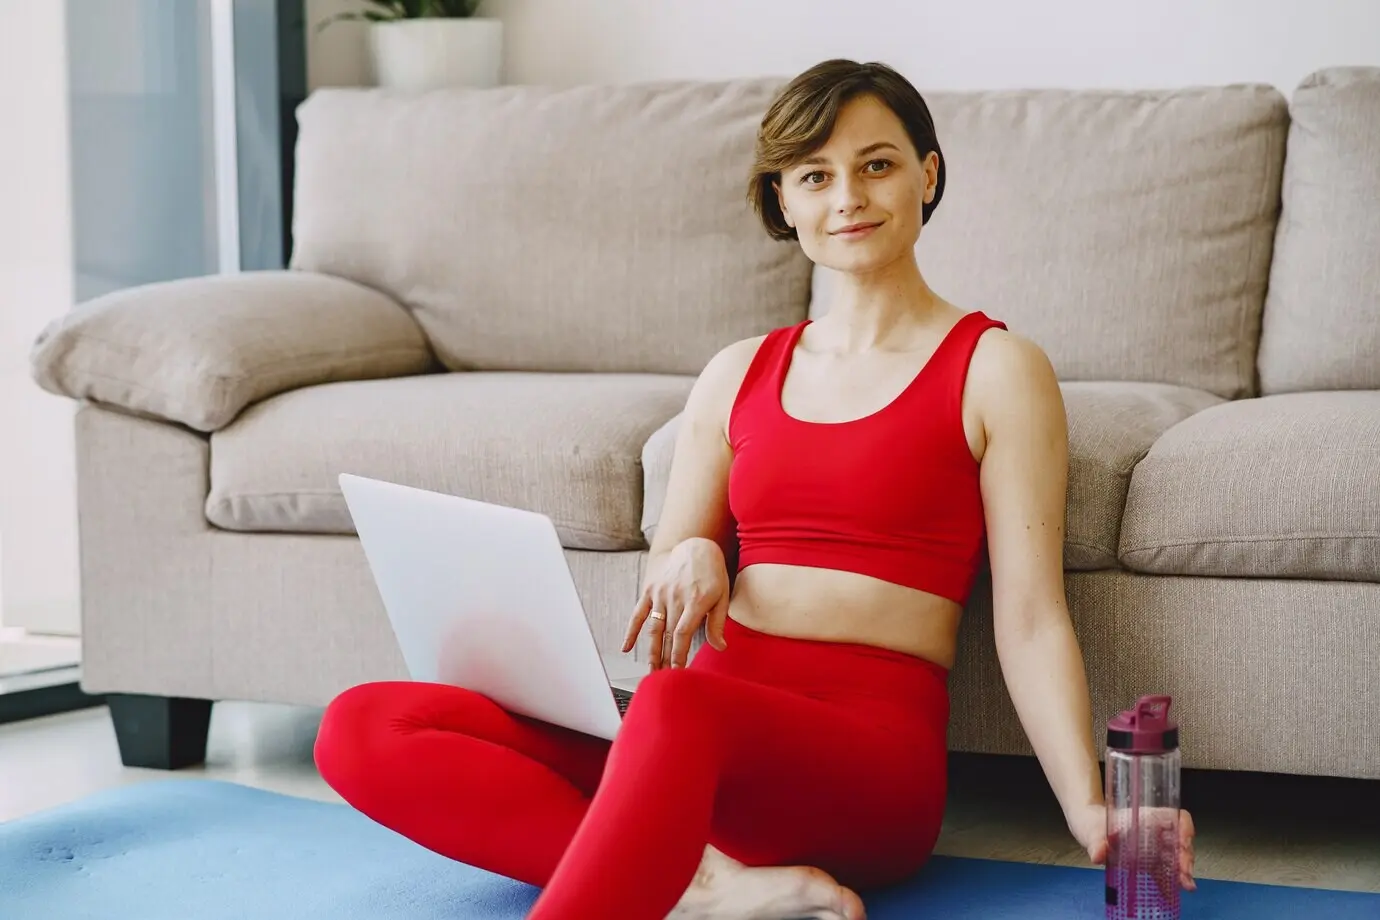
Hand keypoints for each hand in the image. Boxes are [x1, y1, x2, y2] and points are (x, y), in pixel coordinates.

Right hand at [622, 538, 729, 668]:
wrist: (695, 547)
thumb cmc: (712, 574)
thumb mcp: (722, 596)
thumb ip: (717, 623)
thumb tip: (720, 647)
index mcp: (695, 600)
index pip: (683, 634)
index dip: (679, 654)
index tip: (678, 672)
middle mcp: (675, 598)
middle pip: (667, 635)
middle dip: (665, 659)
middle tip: (663, 680)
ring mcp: (660, 594)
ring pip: (653, 628)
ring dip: (651, 651)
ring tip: (651, 671)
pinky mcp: (650, 590)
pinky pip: (638, 614)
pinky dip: (631, 631)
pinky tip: (626, 648)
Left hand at [1069, 803, 1196, 891]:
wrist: (1088, 830)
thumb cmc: (1092, 824)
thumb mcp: (1092, 830)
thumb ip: (1096, 842)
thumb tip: (1098, 855)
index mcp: (1147, 817)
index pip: (1176, 817)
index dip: (1185, 828)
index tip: (1183, 843)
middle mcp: (1155, 831)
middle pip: (1180, 841)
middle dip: (1185, 858)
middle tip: (1184, 876)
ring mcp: (1154, 847)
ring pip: (1176, 857)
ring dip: (1182, 871)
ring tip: (1183, 885)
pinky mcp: (1149, 862)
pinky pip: (1163, 872)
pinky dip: (1168, 883)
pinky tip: (1169, 894)